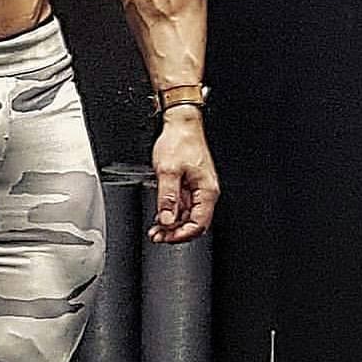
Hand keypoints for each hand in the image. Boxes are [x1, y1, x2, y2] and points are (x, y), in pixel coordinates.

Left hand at [147, 108, 218, 243]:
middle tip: (157, 236)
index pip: (198, 224)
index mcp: (206, 190)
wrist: (180, 124)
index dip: (182, 235)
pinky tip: (160, 216)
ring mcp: (196, 189)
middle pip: (193, 223)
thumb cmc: (179, 141)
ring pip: (187, 216)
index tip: (166, 238)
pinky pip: (181, 205)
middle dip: (175, 232)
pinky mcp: (188, 185)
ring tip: (156, 229)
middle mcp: (204, 192)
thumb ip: (167, 197)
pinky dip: (171, 213)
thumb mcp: (168, 170)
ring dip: (172, 224)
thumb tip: (166, 220)